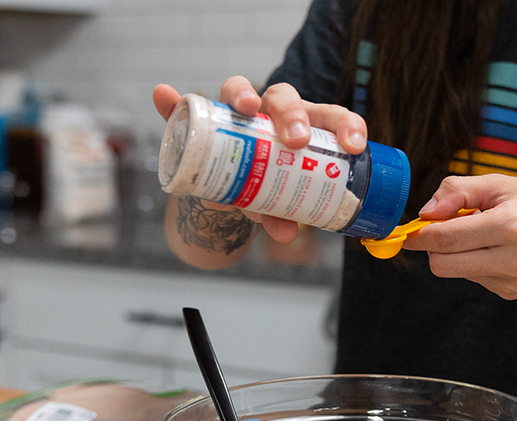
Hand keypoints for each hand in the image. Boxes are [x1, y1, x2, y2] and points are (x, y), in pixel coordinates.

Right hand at [153, 79, 367, 242]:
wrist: (235, 188)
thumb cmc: (268, 188)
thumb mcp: (278, 204)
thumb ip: (281, 215)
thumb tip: (286, 234)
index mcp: (304, 125)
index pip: (329, 115)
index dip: (345, 125)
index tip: (353, 144)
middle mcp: (271, 111)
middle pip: (285, 97)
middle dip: (294, 114)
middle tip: (297, 139)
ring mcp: (236, 111)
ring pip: (239, 89)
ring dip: (242, 94)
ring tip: (246, 107)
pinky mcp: (204, 119)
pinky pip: (188, 107)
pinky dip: (173, 102)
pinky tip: (163, 95)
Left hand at [405, 174, 516, 299]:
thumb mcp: (501, 184)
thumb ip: (458, 192)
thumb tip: (425, 213)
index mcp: (509, 226)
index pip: (446, 239)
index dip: (420, 235)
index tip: (408, 230)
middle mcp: (511, 260)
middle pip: (442, 265)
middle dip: (434, 247)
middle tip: (443, 228)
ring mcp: (511, 281)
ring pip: (456, 271)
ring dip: (458, 252)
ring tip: (485, 233)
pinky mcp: (510, 293)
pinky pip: (473, 277)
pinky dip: (474, 262)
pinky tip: (497, 249)